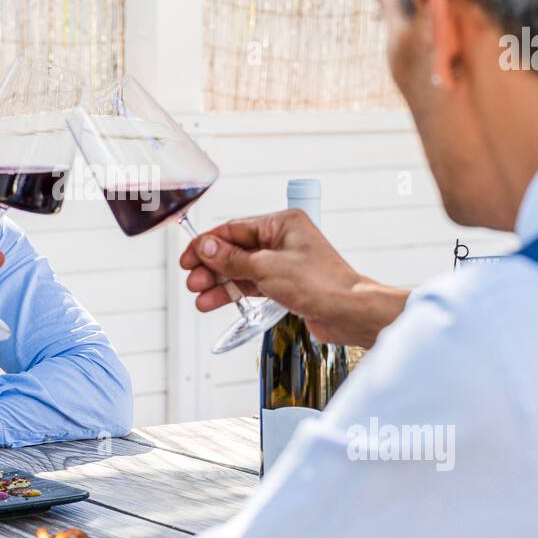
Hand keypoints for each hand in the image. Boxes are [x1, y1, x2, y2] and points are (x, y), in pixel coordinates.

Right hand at [178, 209, 409, 347]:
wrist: (348, 313)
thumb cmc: (320, 284)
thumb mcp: (267, 268)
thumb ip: (232, 259)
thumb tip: (206, 247)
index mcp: (281, 224)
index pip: (234, 229)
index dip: (207, 244)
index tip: (188, 257)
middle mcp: (282, 240)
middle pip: (235, 250)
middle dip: (211, 266)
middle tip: (193, 281)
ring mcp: (284, 263)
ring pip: (241, 270)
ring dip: (220, 283)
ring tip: (200, 297)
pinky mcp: (286, 284)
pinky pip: (252, 284)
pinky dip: (234, 293)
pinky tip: (216, 301)